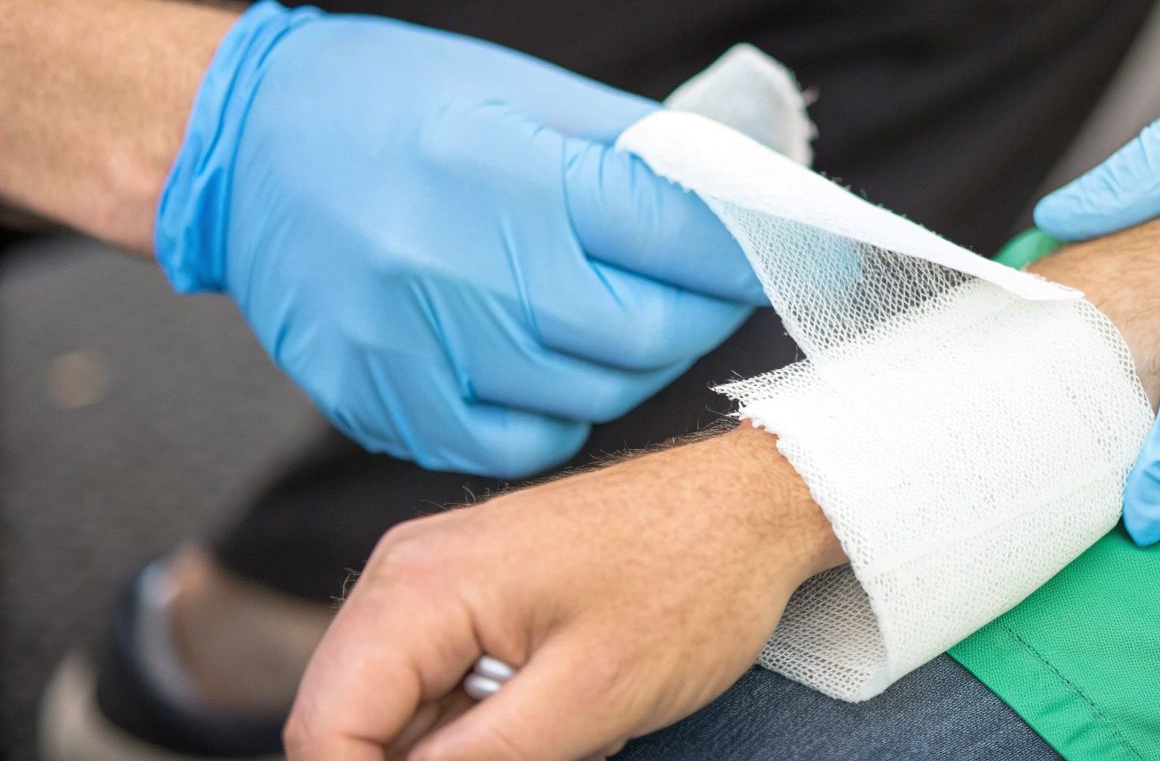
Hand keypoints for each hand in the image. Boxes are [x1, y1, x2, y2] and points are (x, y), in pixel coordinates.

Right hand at [155, 0, 763, 475]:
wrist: (240, 149)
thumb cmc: (394, 100)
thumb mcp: (523, 90)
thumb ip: (635, 152)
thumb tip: (742, 198)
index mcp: (499, 168)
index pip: (671, 235)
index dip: (742, 251)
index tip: (776, 252)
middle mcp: (452, 264)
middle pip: (641, 335)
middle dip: (700, 316)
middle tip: (712, 292)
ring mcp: (409, 343)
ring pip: (587, 397)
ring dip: (635, 364)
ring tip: (632, 318)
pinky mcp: (377, 396)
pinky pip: (513, 444)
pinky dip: (560, 414)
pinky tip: (557, 364)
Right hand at [284, 423, 844, 760]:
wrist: (756, 504)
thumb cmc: (693, 579)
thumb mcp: (585, 702)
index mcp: (417, 588)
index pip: (323, 730)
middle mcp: (407, 572)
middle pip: (352, 721)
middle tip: (542, 748)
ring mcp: (440, 577)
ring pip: (403, 710)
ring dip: (469, 747)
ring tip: (569, 728)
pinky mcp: (475, 590)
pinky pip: (447, 682)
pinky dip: (494, 719)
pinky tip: (567, 708)